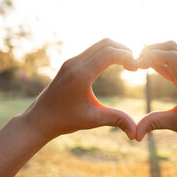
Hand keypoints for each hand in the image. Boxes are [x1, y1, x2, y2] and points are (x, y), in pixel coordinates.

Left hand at [21, 38, 137, 140]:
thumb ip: (117, 120)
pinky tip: (113, 66)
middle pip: (106, 43)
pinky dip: (106, 53)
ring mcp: (71, 62)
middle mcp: (75, 63)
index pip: (109, 53)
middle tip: (134, 65)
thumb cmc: (65, 120)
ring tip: (127, 64)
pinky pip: (92, 51)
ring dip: (115, 50)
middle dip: (124, 50)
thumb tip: (136, 133)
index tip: (136, 69)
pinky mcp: (70, 64)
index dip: (127, 57)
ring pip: (98, 45)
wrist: (40, 119)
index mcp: (81, 74)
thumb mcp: (93, 120)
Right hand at [136, 41, 176, 160]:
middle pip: (172, 47)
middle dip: (152, 49)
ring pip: (174, 51)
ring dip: (156, 53)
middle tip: (136, 61)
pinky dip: (162, 61)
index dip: (151, 56)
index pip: (171, 57)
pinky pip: (176, 61)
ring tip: (139, 64)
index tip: (136, 65)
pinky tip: (150, 67)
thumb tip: (135, 134)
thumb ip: (155, 123)